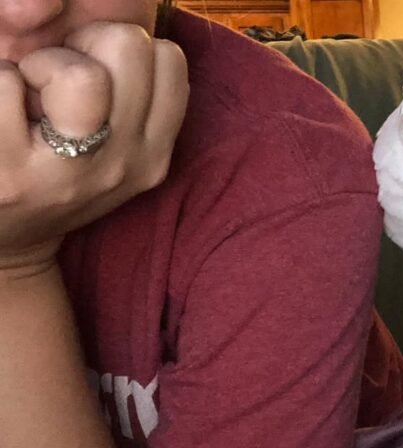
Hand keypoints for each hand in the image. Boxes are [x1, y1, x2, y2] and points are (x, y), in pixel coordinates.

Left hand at [0, 22, 188, 276]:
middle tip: (57, 84)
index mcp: (154, 154)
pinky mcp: (9, 175)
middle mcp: (123, 166)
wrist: (7, 244)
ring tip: (27, 99)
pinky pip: (4, 85)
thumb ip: (133, 100)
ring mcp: (68, 174)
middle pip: (127, 47)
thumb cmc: (57, 177)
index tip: (99, 77)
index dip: (125, 51)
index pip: (168, 58)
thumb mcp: (117, 152)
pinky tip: (2, 118)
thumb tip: (102, 31)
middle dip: (82, 48)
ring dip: (39, 66)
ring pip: (78, 75)